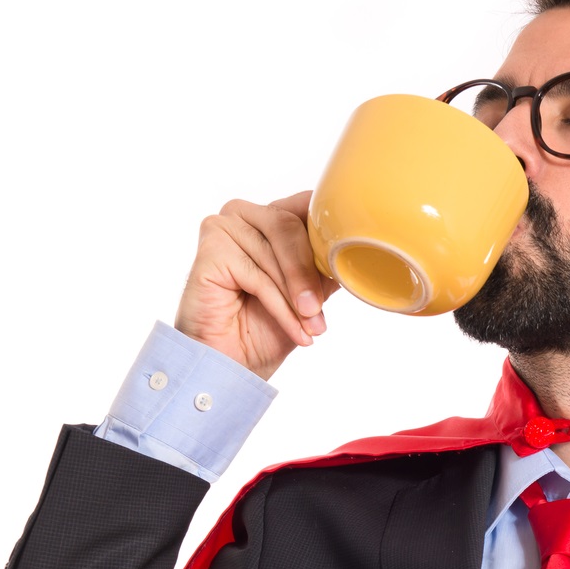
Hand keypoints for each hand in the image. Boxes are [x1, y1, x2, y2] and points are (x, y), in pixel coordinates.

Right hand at [173, 193, 337, 379]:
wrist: (232, 364)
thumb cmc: (265, 328)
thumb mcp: (310, 292)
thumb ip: (325, 265)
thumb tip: (358, 251)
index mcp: (269, 215)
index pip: (307, 204)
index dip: (328, 233)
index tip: (349, 264)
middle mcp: (244, 214)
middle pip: (289, 225)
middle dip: (309, 273)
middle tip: (319, 312)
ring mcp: (223, 227)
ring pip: (275, 252)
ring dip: (296, 297)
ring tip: (310, 328)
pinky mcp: (210, 249)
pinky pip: (257, 274)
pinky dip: (279, 306)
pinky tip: (293, 329)